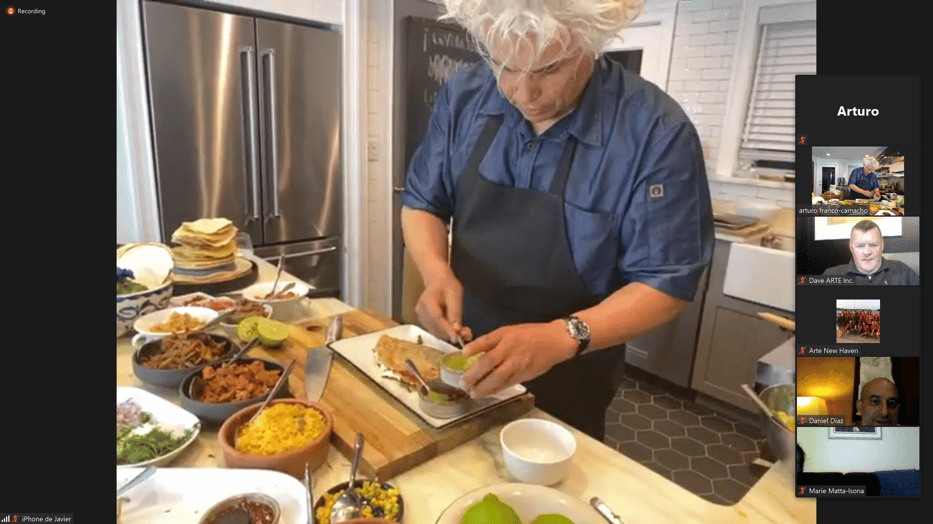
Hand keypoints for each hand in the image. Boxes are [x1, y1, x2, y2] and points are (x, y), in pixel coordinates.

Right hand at [414, 272, 471, 343]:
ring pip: (437, 332)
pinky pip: (436, 330)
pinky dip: (446, 332)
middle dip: (452, 333)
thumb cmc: (447, 285)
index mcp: (427, 302)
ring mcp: (421, 317)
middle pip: (436, 328)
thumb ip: (455, 311)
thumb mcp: (455, 294)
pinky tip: (456, 329)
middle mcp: (421, 311)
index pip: (437, 318)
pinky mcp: (424, 321)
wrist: (437, 281)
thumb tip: (456, 329)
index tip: (457, 338)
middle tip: (468, 334)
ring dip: (450, 334)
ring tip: (465, 332)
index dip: (447, 329)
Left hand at [460, 320, 575, 397]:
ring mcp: (518, 364)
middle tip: (463, 383)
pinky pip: (508, 384)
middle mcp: (511, 349)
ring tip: (473, 393)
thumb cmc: (531, 334)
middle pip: (490, 362)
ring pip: (499, 377)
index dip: (475, 347)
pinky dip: (497, 390)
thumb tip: (475, 351)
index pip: (488, 341)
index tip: (463, 354)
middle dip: (475, 375)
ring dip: (484, 387)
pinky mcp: (525, 375)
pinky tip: (487, 393)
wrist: (556, 341)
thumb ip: (493, 341)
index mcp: (507, 336)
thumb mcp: (510, 330)